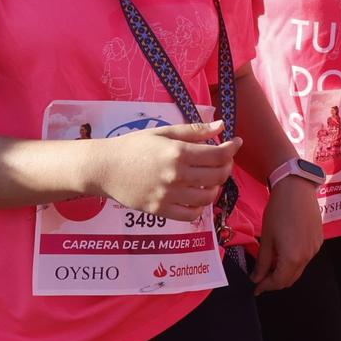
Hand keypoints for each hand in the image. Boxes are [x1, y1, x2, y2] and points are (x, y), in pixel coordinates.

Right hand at [92, 120, 243, 221]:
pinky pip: (191, 214)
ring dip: (215, 187)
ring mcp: (169, 196)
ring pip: (208, 197)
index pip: (218, 155)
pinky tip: (196, 196)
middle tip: (222, 160)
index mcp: (178, 153)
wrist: (104, 168)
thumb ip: (194, 131)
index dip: (232, 149)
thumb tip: (222, 126)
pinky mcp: (160, 211)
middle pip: (217, 176)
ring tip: (209, 178)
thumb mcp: (163, 132)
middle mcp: (176, 175)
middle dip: (226, 166)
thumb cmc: (133, 146)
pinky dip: (199, 207)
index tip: (236, 143)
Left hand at [253, 171, 323, 294]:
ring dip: (285, 271)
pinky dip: (295, 261)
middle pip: (291, 279)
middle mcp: (307, 257)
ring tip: (272, 264)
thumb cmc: (278, 211)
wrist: (297, 188)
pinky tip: (285, 251)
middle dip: (275, 282)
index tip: (255, 288)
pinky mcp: (319, 240)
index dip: (266, 287)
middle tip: (262, 278)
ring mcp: (315, 249)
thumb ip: (262, 262)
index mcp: (292, 258)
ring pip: (299, 269)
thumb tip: (256, 278)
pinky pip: (306, 258)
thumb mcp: (266, 238)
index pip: (278, 282)